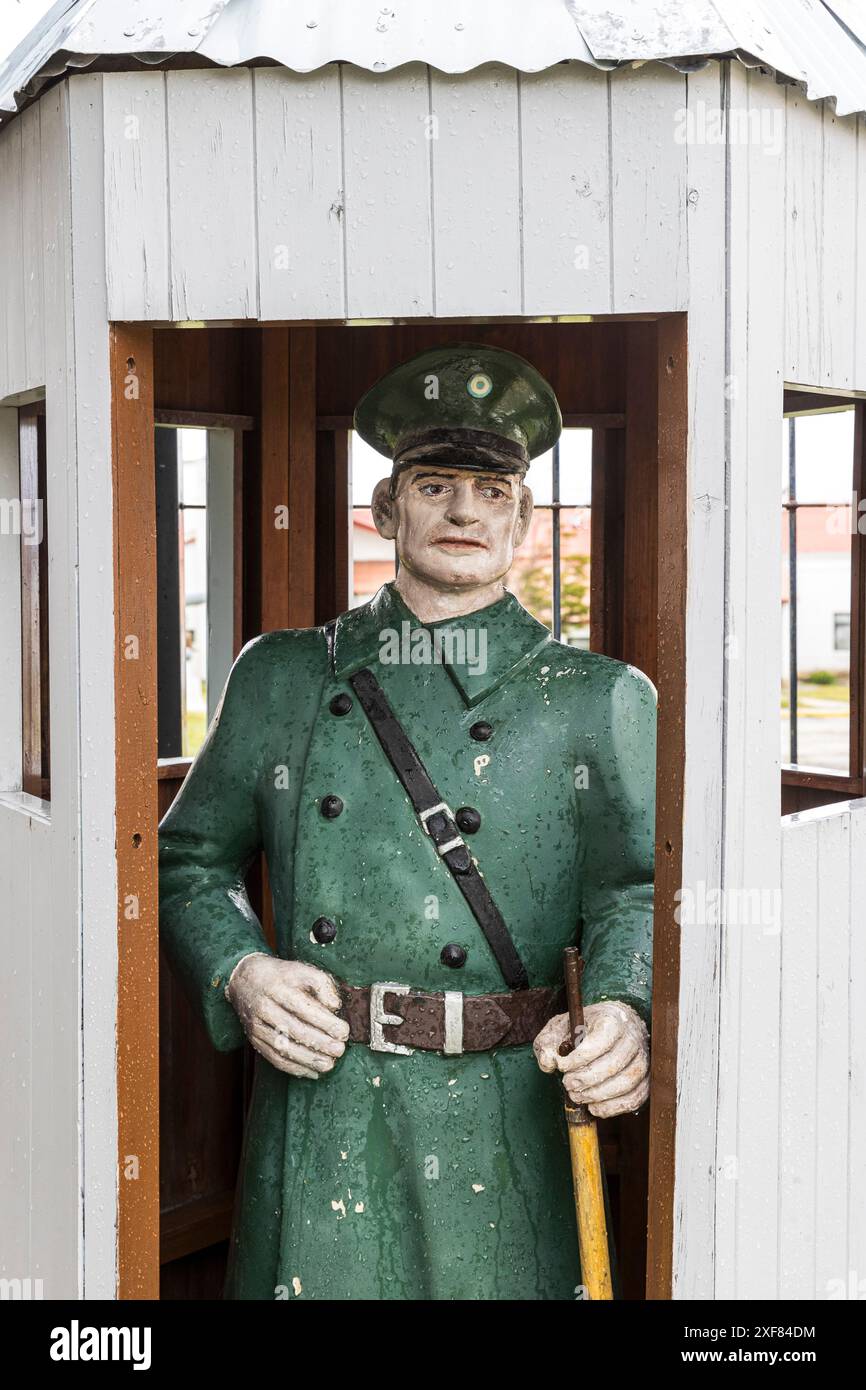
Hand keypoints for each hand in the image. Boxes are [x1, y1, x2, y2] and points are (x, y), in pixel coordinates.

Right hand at [225, 953, 349, 1078]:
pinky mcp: (254, 1040)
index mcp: (277, 988)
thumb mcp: (302, 970)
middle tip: (339, 1050)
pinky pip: (273, 1058)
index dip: (325, 1022)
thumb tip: (334, 1006)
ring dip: (308, 1060)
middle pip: (293, 1029)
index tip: (344, 1031)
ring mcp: (256, 1026)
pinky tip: (312, 1072)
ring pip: (282, 1047)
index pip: (303, 1008)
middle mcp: (264, 1007)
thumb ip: (322, 984)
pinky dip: (294, 1068)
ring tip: (329, 1064)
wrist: (245, 980)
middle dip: (319, 1043)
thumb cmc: (281, 976)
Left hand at [533, 1001, 648, 1117]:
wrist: (609, 1028)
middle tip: (568, 1085)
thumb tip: (548, 1062)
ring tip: (577, 1096)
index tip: (562, 1065)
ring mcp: (642, 1059)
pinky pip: (635, 1098)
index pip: (601, 1040)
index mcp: (611, 1019)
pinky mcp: (645, 1079)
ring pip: (627, 1082)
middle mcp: (632, 1037)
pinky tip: (594, 1107)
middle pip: (614, 1064)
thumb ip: (548, 1043)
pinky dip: (613, 1107)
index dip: (580, 1058)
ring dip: (599, 1095)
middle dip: (587, 1079)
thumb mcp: (559, 1028)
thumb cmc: (582, 1029)